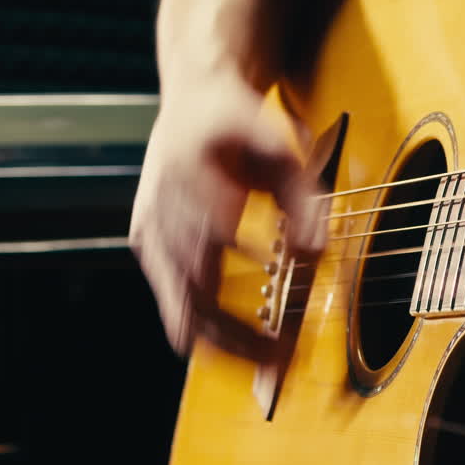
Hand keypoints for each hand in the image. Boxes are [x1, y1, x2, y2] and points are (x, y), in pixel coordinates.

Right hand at [130, 79, 324, 356]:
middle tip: (281, 365)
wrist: (196, 99)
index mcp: (192, 183)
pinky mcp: (149, 245)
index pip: (213, 260)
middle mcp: (162, 214)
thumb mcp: (285, 155)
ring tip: (269, 362)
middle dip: (237, 342)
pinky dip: (209, 323)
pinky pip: (174, 299)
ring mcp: (150, 233)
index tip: (281, 340)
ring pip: (179, 310)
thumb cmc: (242, 124)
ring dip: (225, 343)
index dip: (244, 315)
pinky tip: (246, 338)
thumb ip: (304, 207)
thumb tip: (315, 258)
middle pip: (190, 302)